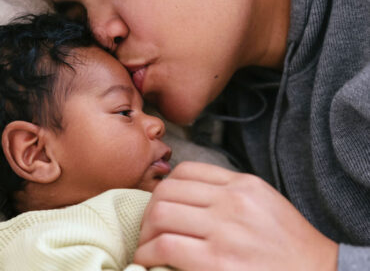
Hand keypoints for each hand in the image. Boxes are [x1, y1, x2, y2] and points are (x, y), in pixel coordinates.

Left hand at [134, 162, 337, 270]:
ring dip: (144, 233)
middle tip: (148, 229)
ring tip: (146, 247)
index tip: (161, 206)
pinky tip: (148, 262)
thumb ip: (228, 193)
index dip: (165, 188)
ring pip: (161, 214)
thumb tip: (187, 196)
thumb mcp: (263, 203)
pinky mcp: (218, 262)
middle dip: (148, 210)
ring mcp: (225, 230)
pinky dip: (148, 253)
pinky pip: (166, 246)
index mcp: (243, 185)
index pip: (186, 171)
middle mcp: (232, 201)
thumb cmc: (288, 245)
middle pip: (167, 191)